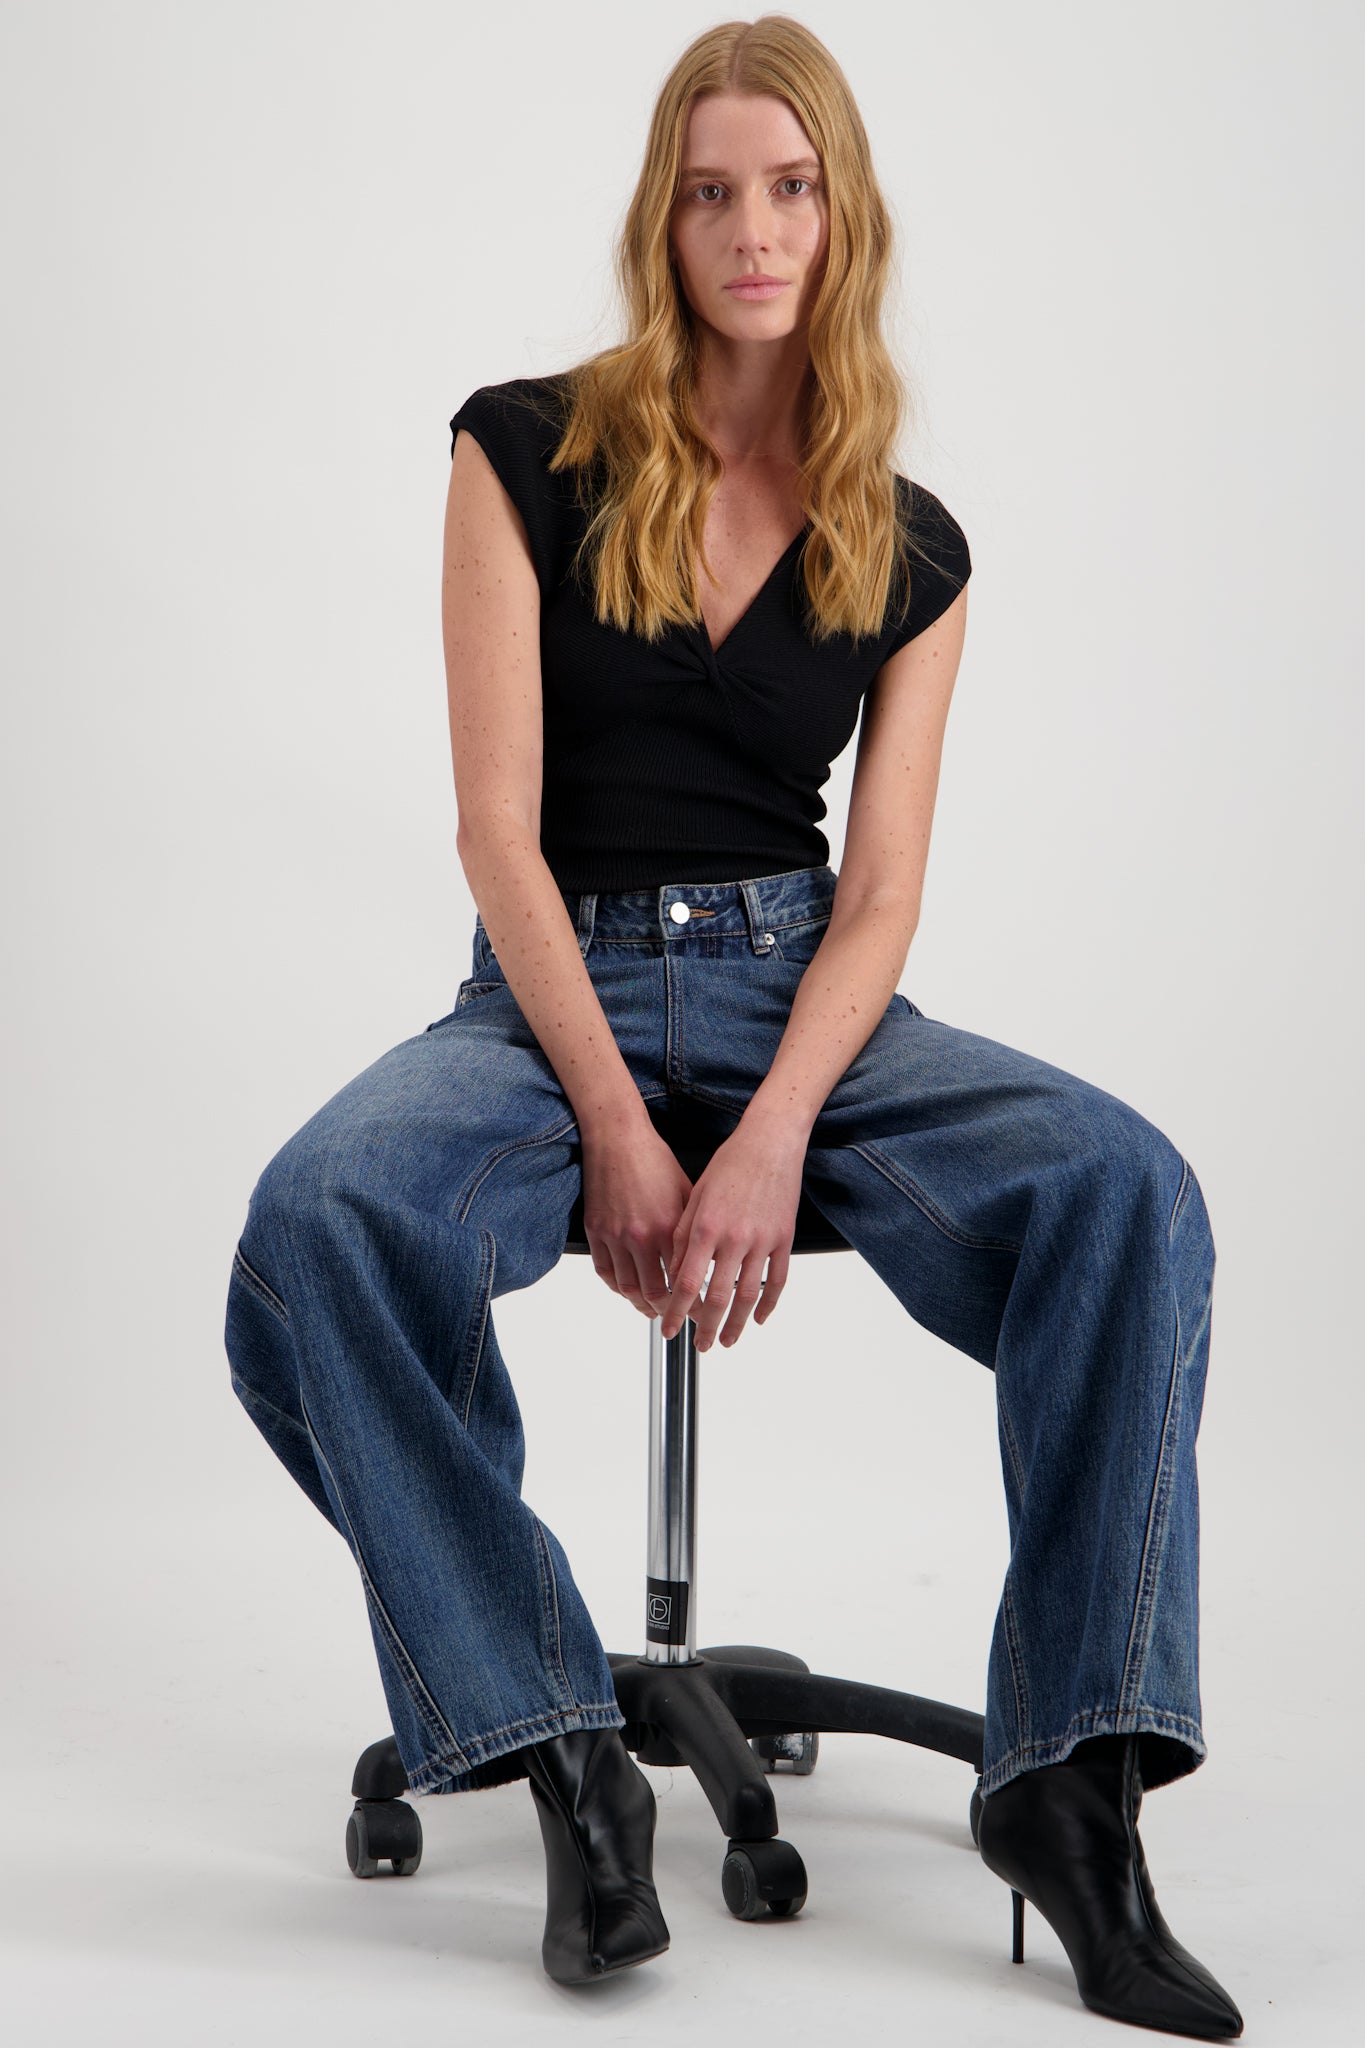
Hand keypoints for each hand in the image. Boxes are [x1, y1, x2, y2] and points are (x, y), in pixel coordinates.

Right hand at [581, 1124, 693, 1318]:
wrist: (617, 1138)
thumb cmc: (653, 1159)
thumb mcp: (686, 1192)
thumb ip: (692, 1229)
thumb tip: (704, 1257)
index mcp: (667, 1227)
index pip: (684, 1280)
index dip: (694, 1302)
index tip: (702, 1312)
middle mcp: (640, 1236)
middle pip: (654, 1293)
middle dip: (668, 1313)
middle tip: (677, 1319)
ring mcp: (615, 1236)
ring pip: (627, 1288)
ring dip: (641, 1306)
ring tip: (652, 1311)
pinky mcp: (596, 1231)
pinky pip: (604, 1272)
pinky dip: (616, 1288)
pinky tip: (627, 1290)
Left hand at [661, 1117, 807, 1350]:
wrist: (770, 1142)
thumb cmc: (729, 1165)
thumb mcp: (695, 1196)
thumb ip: (683, 1237)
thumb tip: (675, 1273)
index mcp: (706, 1227)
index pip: (686, 1283)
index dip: (675, 1311)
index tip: (668, 1330)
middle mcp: (734, 1238)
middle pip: (717, 1297)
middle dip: (706, 1327)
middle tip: (700, 1346)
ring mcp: (762, 1240)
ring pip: (748, 1295)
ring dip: (736, 1323)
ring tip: (727, 1341)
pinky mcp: (784, 1239)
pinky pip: (778, 1280)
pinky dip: (769, 1304)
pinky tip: (759, 1319)